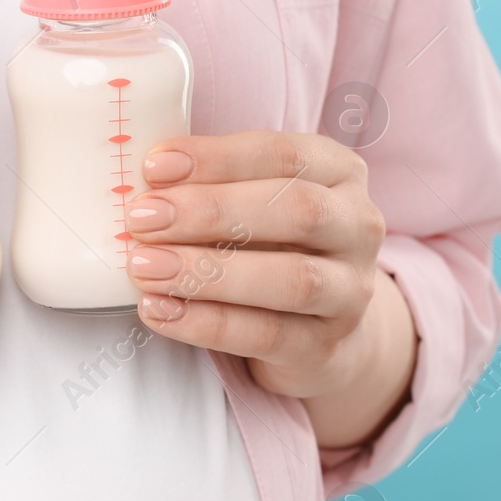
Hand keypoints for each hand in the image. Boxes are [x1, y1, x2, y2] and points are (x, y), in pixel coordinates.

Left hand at [125, 130, 416, 445]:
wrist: (322, 329)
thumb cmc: (273, 246)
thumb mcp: (255, 202)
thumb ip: (212, 184)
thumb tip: (143, 182)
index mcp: (340, 173)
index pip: (285, 154)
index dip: (218, 158)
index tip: (153, 166)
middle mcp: (358, 227)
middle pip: (295, 210)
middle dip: (212, 212)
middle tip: (142, 219)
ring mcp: (350, 291)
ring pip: (290, 278)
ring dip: (208, 271)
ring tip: (145, 267)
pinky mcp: (327, 346)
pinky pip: (267, 335)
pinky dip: (207, 324)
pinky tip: (160, 311)